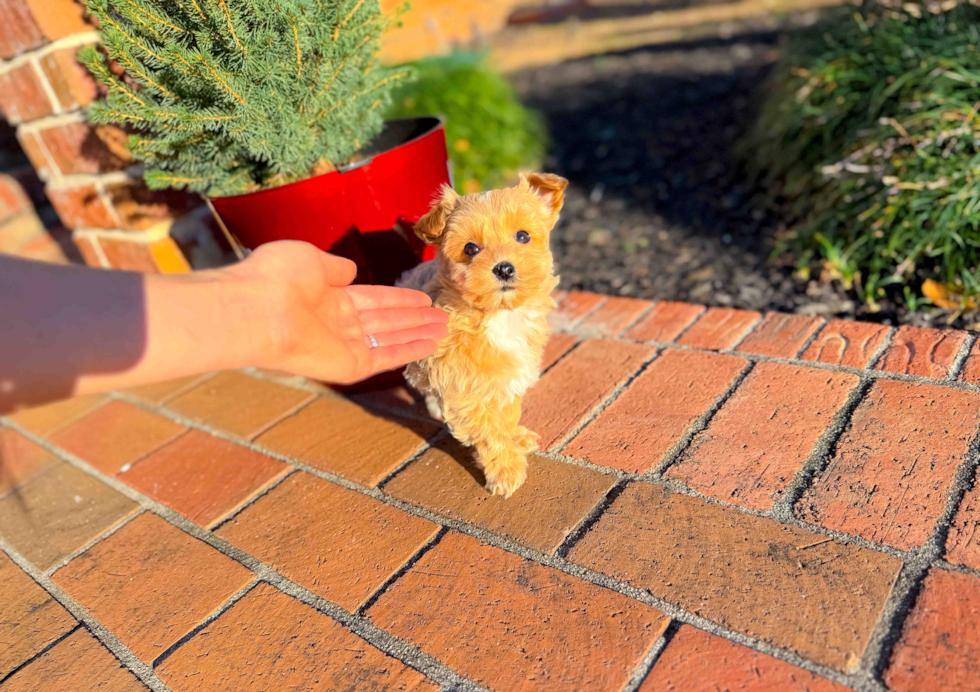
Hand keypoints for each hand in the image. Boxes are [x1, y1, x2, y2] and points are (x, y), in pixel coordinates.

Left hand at [230, 241, 446, 384]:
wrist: (257, 310)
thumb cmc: (276, 278)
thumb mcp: (309, 258)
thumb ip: (334, 267)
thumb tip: (352, 272)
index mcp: (326, 298)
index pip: (371, 299)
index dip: (398, 298)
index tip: (422, 297)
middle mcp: (336, 324)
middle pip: (385, 321)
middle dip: (414, 318)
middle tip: (443, 316)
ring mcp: (342, 347)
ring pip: (389, 339)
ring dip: (418, 334)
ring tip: (445, 329)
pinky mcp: (347, 366)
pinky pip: (384, 358)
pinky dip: (409, 351)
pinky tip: (431, 344)